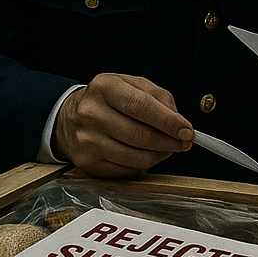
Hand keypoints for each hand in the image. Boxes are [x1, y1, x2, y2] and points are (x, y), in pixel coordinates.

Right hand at [53, 73, 193, 177]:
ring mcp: (87, 141)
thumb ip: (159, 98)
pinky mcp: (88, 163)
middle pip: (141, 135)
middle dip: (170, 142)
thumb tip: (180, 124)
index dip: (168, 121)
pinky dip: (143, 165)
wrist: (70, 118)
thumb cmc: (110, 100)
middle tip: (185, 142)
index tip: (188, 130)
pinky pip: (127, 171)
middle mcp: (91, 114)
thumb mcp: (132, 85)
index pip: (141, 106)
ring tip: (167, 148)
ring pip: (137, 157)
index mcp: (104, 87)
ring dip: (160, 155)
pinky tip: (144, 154)